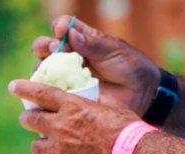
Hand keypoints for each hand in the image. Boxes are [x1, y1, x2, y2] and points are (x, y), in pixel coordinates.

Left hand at [9, 80, 138, 153]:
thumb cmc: (128, 130)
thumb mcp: (112, 109)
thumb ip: (96, 106)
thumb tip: (93, 103)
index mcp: (72, 106)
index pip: (40, 93)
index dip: (24, 89)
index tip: (13, 87)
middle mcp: (61, 126)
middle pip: (31, 120)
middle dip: (28, 119)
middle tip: (30, 120)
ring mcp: (60, 149)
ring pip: (36, 146)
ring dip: (39, 143)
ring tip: (45, 145)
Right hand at [31, 16, 159, 115]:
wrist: (141, 93)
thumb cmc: (130, 66)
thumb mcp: (114, 51)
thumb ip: (92, 44)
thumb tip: (69, 34)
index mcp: (81, 40)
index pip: (61, 27)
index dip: (58, 27)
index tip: (62, 32)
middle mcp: (70, 56)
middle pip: (44, 46)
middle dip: (45, 46)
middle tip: (56, 51)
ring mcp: (68, 76)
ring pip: (43, 69)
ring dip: (44, 67)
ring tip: (56, 71)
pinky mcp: (70, 95)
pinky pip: (51, 92)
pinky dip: (48, 89)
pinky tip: (53, 89)